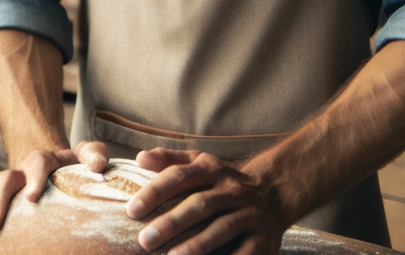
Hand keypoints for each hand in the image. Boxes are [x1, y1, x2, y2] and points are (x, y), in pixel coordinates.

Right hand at [0, 140, 107, 250]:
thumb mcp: (83, 154)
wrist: (49, 158)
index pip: (38, 163)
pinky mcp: (0, 200)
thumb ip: (93, 154)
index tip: (31, 196)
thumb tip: (100, 165)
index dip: (34, 177)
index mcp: (43, 161)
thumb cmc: (70, 163)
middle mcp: (20, 171)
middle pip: (4, 180)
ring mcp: (8, 186)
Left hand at [127, 149, 286, 254]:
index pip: (180, 176)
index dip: (155, 192)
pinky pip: (244, 253)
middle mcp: (232, 189)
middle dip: (171, 223)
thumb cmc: (221, 183)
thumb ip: (169, 161)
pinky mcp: (264, 240)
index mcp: (211, 168)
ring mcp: (250, 214)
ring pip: (221, 228)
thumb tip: (140, 158)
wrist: (272, 196)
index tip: (131, 210)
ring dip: (195, 246)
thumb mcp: (199, 164)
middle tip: (144, 240)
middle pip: (199, 204)